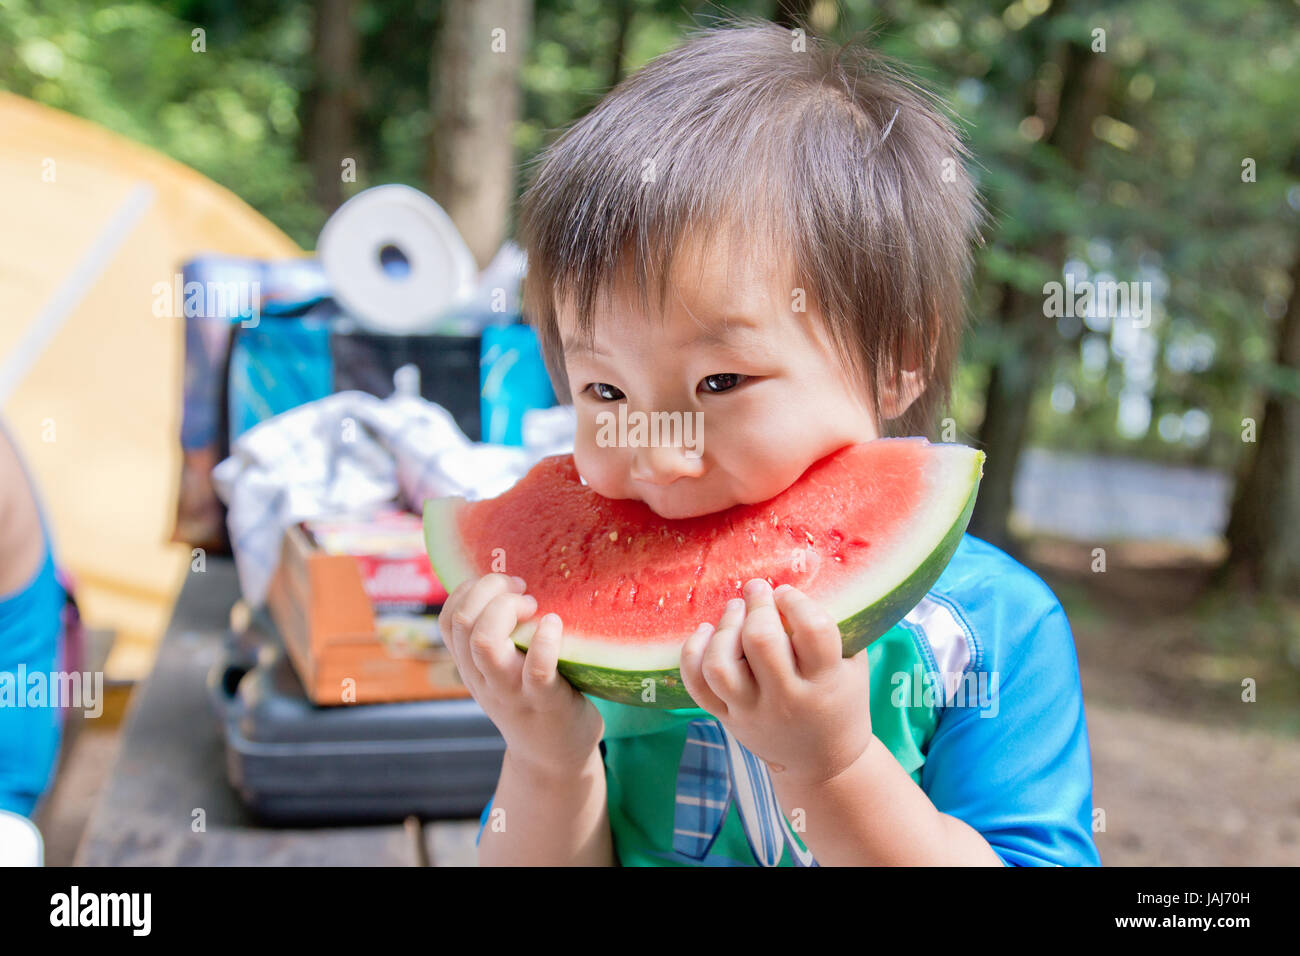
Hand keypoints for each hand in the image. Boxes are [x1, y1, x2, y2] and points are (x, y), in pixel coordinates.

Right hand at [439, 573, 603, 776]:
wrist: (554, 760)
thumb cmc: (534, 700)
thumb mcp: (501, 672)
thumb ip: (496, 637)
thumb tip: (509, 584)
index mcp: (471, 667)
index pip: (448, 619)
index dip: (471, 590)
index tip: (503, 586)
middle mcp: (483, 678)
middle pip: (462, 622)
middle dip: (490, 590)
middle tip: (523, 591)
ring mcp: (512, 692)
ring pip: (485, 643)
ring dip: (508, 610)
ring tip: (534, 606)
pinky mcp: (546, 702)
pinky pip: (537, 669)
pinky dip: (545, 639)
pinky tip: (555, 623)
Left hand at [678, 578, 874, 785]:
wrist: (823, 763)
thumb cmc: (840, 700)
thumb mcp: (852, 665)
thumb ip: (835, 626)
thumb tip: (804, 572)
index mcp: (825, 682)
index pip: (812, 630)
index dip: (796, 601)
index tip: (787, 594)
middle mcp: (787, 699)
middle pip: (761, 641)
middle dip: (757, 605)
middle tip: (757, 590)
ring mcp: (751, 711)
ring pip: (721, 665)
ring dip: (724, 627)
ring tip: (735, 609)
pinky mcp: (726, 718)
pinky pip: (697, 686)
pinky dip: (692, 653)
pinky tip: (705, 631)